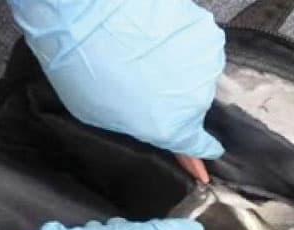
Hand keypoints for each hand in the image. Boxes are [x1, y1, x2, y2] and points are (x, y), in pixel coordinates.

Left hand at [8, 0, 225, 158]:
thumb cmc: (83, 68)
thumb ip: (138, 126)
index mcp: (172, 129)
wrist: (84, 16)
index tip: (210, 149)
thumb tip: (151, 125)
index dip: (202, 150)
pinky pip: (200, 44)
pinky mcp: (205, 33)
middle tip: (147, 82)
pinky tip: (160, 35)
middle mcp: (196, 101)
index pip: (200, 147)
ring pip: (200, 73)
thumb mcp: (101, 117)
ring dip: (182, 69)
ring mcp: (205, 65)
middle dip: (177, 98)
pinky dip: (184, 41)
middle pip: (196, 106)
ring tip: (150, 55)